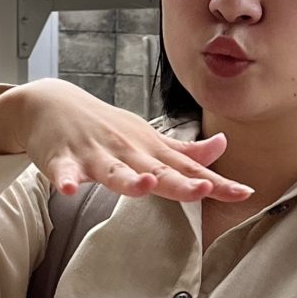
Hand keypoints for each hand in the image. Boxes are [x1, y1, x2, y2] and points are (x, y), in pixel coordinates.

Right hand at [0, 79, 253, 205]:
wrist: (52, 104)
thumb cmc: (107, 126)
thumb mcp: (149, 138)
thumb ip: (185, 151)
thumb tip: (223, 146)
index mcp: (150, 151)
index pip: (189, 170)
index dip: (216, 183)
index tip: (244, 193)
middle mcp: (127, 152)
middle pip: (156, 171)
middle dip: (180, 182)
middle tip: (203, 190)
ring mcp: (94, 155)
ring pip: (113, 171)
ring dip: (128, 179)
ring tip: (143, 185)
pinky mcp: (62, 159)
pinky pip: (64, 173)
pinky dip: (65, 180)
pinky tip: (68, 190)